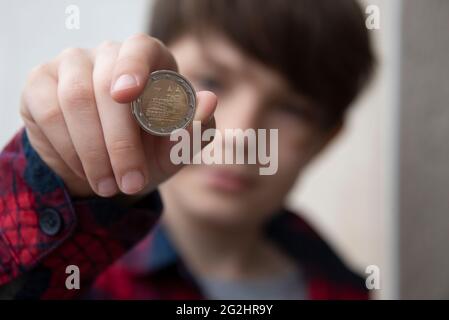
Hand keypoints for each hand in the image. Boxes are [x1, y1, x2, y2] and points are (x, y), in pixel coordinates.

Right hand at [19, 33, 216, 198]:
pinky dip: (68, 149)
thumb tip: (209, 101)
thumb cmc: (150, 151)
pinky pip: (48, 113)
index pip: (141, 48)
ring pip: (75, 99)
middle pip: (106, 85)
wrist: (109, 169)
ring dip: (94, 152)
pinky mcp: (41, 83)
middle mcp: (110, 55)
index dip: (134, 67)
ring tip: (108, 186)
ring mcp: (72, 65)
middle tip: (131, 183)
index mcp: (150, 61)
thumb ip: (197, 128)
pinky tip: (83, 171)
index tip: (127, 94)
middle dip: (120, 143)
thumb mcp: (176, 148)